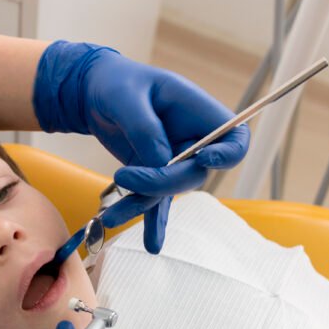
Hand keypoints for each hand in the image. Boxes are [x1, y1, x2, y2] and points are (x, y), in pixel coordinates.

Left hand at [33, 41, 249, 252]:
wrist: (94, 91)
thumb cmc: (116, 83)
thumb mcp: (126, 97)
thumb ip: (145, 128)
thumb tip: (159, 162)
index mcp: (198, 112)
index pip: (234, 141)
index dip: (226, 155)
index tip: (203, 158)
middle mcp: (192, 140)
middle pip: (194, 175)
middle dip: (161, 183)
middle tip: (124, 176)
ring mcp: (174, 160)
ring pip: (168, 193)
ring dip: (141, 205)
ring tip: (109, 217)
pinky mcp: (153, 175)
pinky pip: (156, 202)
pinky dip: (152, 223)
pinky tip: (152, 245)